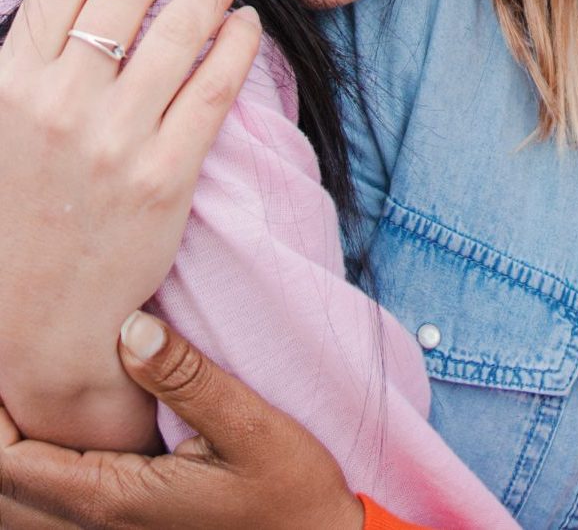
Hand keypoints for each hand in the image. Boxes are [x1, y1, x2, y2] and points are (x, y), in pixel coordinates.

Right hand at [0, 0, 259, 446]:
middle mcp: (60, 106)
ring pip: (180, 27)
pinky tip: (245, 23)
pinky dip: (237, 40)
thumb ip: (32, 63)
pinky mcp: (167, 174)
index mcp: (9, 87)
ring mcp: (117, 140)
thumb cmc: (20, 211)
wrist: (37, 319)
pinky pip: (218, 83)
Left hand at [0, 312, 364, 529]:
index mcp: (114, 498)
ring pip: (22, 505)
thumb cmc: (289, 491)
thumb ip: (186, 378)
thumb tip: (130, 327)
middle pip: (5, 486)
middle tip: (16, 372)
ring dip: (16, 454)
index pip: (10, 464)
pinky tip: (69, 431)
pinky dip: (40, 472)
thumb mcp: (248, 425)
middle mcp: (98, 524)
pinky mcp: (129, 527)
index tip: (9, 359)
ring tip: (33, 397)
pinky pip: (54, 508)